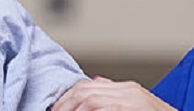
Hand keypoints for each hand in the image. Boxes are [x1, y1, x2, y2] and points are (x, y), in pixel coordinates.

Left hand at [51, 77, 174, 110]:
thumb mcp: (138, 107)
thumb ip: (115, 98)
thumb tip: (93, 84)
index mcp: (128, 90)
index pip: (86, 87)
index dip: (66, 99)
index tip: (55, 109)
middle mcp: (129, 91)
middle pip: (84, 91)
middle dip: (63, 106)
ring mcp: (132, 100)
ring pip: (88, 101)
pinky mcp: (132, 107)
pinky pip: (101, 108)